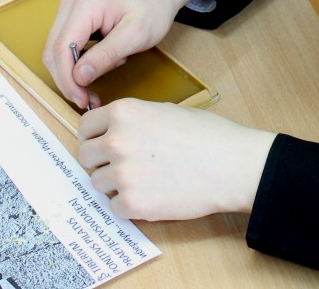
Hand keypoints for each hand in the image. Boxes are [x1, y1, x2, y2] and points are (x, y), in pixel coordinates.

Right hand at [42, 0, 203, 109]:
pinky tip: (93, 72)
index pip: (62, 47)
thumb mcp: (135, 35)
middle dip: (68, 80)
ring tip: (92, 89)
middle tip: (87, 100)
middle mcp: (70, 2)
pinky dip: (75, 65)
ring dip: (71, 75)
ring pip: (56, 51)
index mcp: (86, 3)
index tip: (82, 99)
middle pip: (54, 51)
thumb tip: (78, 77)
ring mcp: (69, 8)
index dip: (68, 79)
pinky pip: (64, 46)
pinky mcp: (72, 17)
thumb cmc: (152, 8)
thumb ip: (106, 56)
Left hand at [77, 98, 276, 219]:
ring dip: (115, 184)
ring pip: (97, 183)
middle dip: (101, 161)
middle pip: (85, 156)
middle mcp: (116, 140)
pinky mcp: (133, 203)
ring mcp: (122, 174)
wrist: (232, 165)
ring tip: (144, 180)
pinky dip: (130, 205)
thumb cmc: (208, 135)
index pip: (85, 127)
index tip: (102, 144)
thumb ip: (135, 120)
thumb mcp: (167, 111)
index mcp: (124, 112)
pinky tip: (152, 195)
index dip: (94, 136)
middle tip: (124, 165)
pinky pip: (115, 207)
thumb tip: (114, 132)